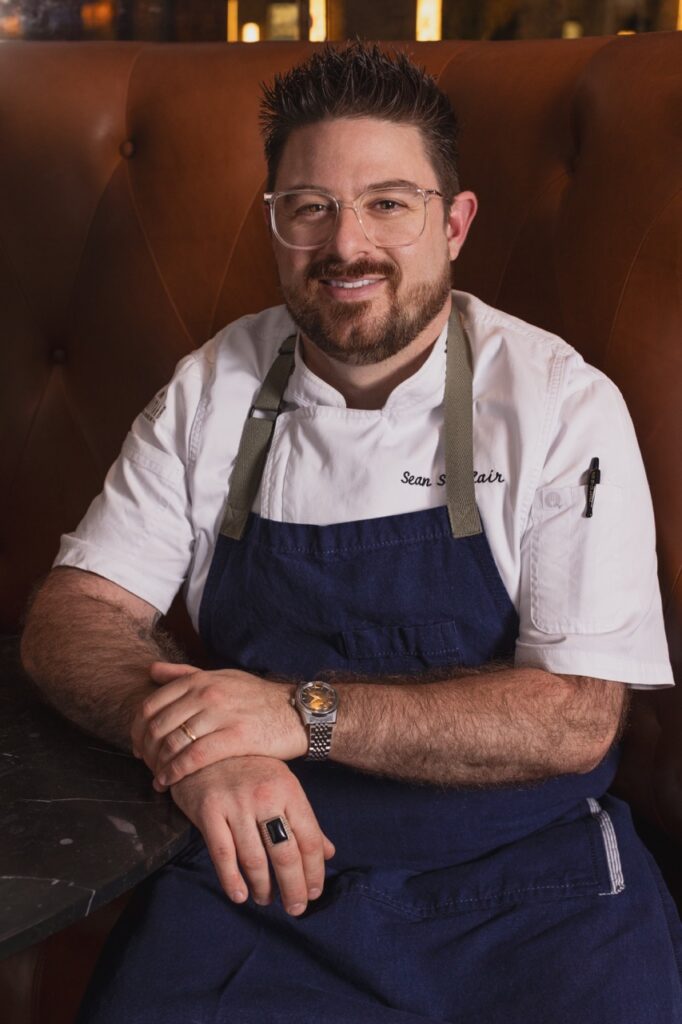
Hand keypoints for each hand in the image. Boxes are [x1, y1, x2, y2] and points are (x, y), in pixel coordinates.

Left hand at [131, 662, 306, 787]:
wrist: (296, 712)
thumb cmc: (258, 697)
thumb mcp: (222, 676)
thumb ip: (185, 674)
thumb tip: (152, 670)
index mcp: (200, 680)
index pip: (152, 704)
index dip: (137, 728)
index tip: (138, 745)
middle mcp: (207, 694)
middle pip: (157, 725)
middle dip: (145, 749)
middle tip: (145, 765)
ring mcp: (221, 714)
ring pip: (173, 742)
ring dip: (158, 765)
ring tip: (157, 777)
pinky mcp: (236, 737)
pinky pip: (193, 757)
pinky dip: (175, 772)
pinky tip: (169, 783)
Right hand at [170, 756, 334, 915]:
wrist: (203, 746)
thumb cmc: (248, 769)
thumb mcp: (281, 785)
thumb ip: (304, 820)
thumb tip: (328, 853)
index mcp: (288, 789)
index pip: (310, 839)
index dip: (314, 871)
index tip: (314, 892)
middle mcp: (265, 796)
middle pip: (285, 854)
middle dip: (293, 888)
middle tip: (295, 909)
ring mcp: (236, 803)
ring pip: (255, 859)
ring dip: (263, 887)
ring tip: (265, 899)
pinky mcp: (208, 810)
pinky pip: (222, 854)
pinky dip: (232, 880)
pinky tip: (240, 895)